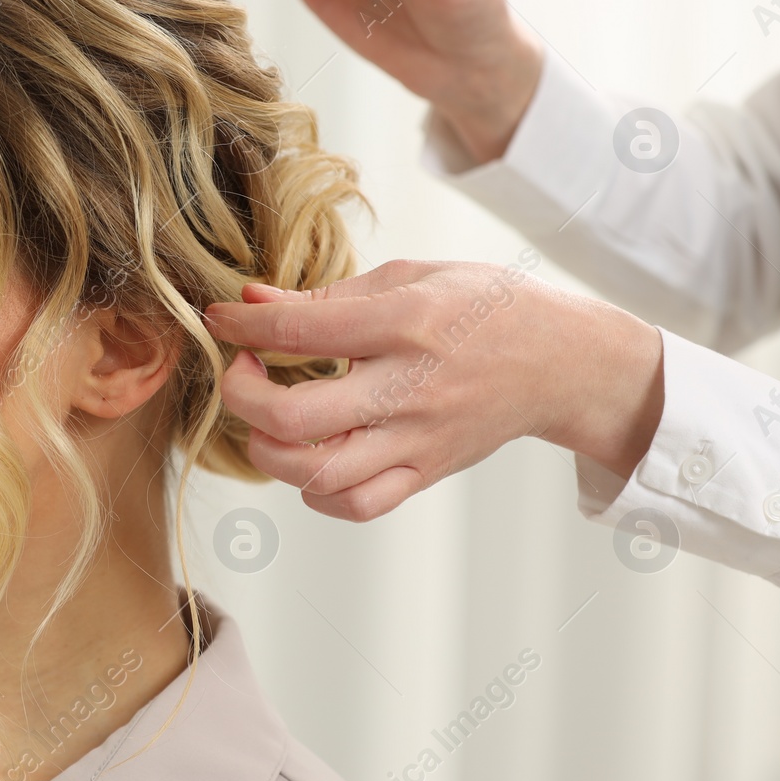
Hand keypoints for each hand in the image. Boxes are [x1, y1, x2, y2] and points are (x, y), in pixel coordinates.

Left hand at [201, 260, 665, 521]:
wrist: (560, 361)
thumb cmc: (484, 307)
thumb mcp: (410, 276)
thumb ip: (326, 294)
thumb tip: (251, 300)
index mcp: (406, 324)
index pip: (302, 330)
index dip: (243, 326)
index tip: (219, 319)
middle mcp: (410, 389)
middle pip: (299, 418)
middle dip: (244, 398)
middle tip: (240, 373)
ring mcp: (418, 440)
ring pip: (321, 474)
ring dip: (271, 452)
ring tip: (267, 421)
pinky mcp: (425, 472)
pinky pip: (357, 504)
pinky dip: (315, 490)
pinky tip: (307, 458)